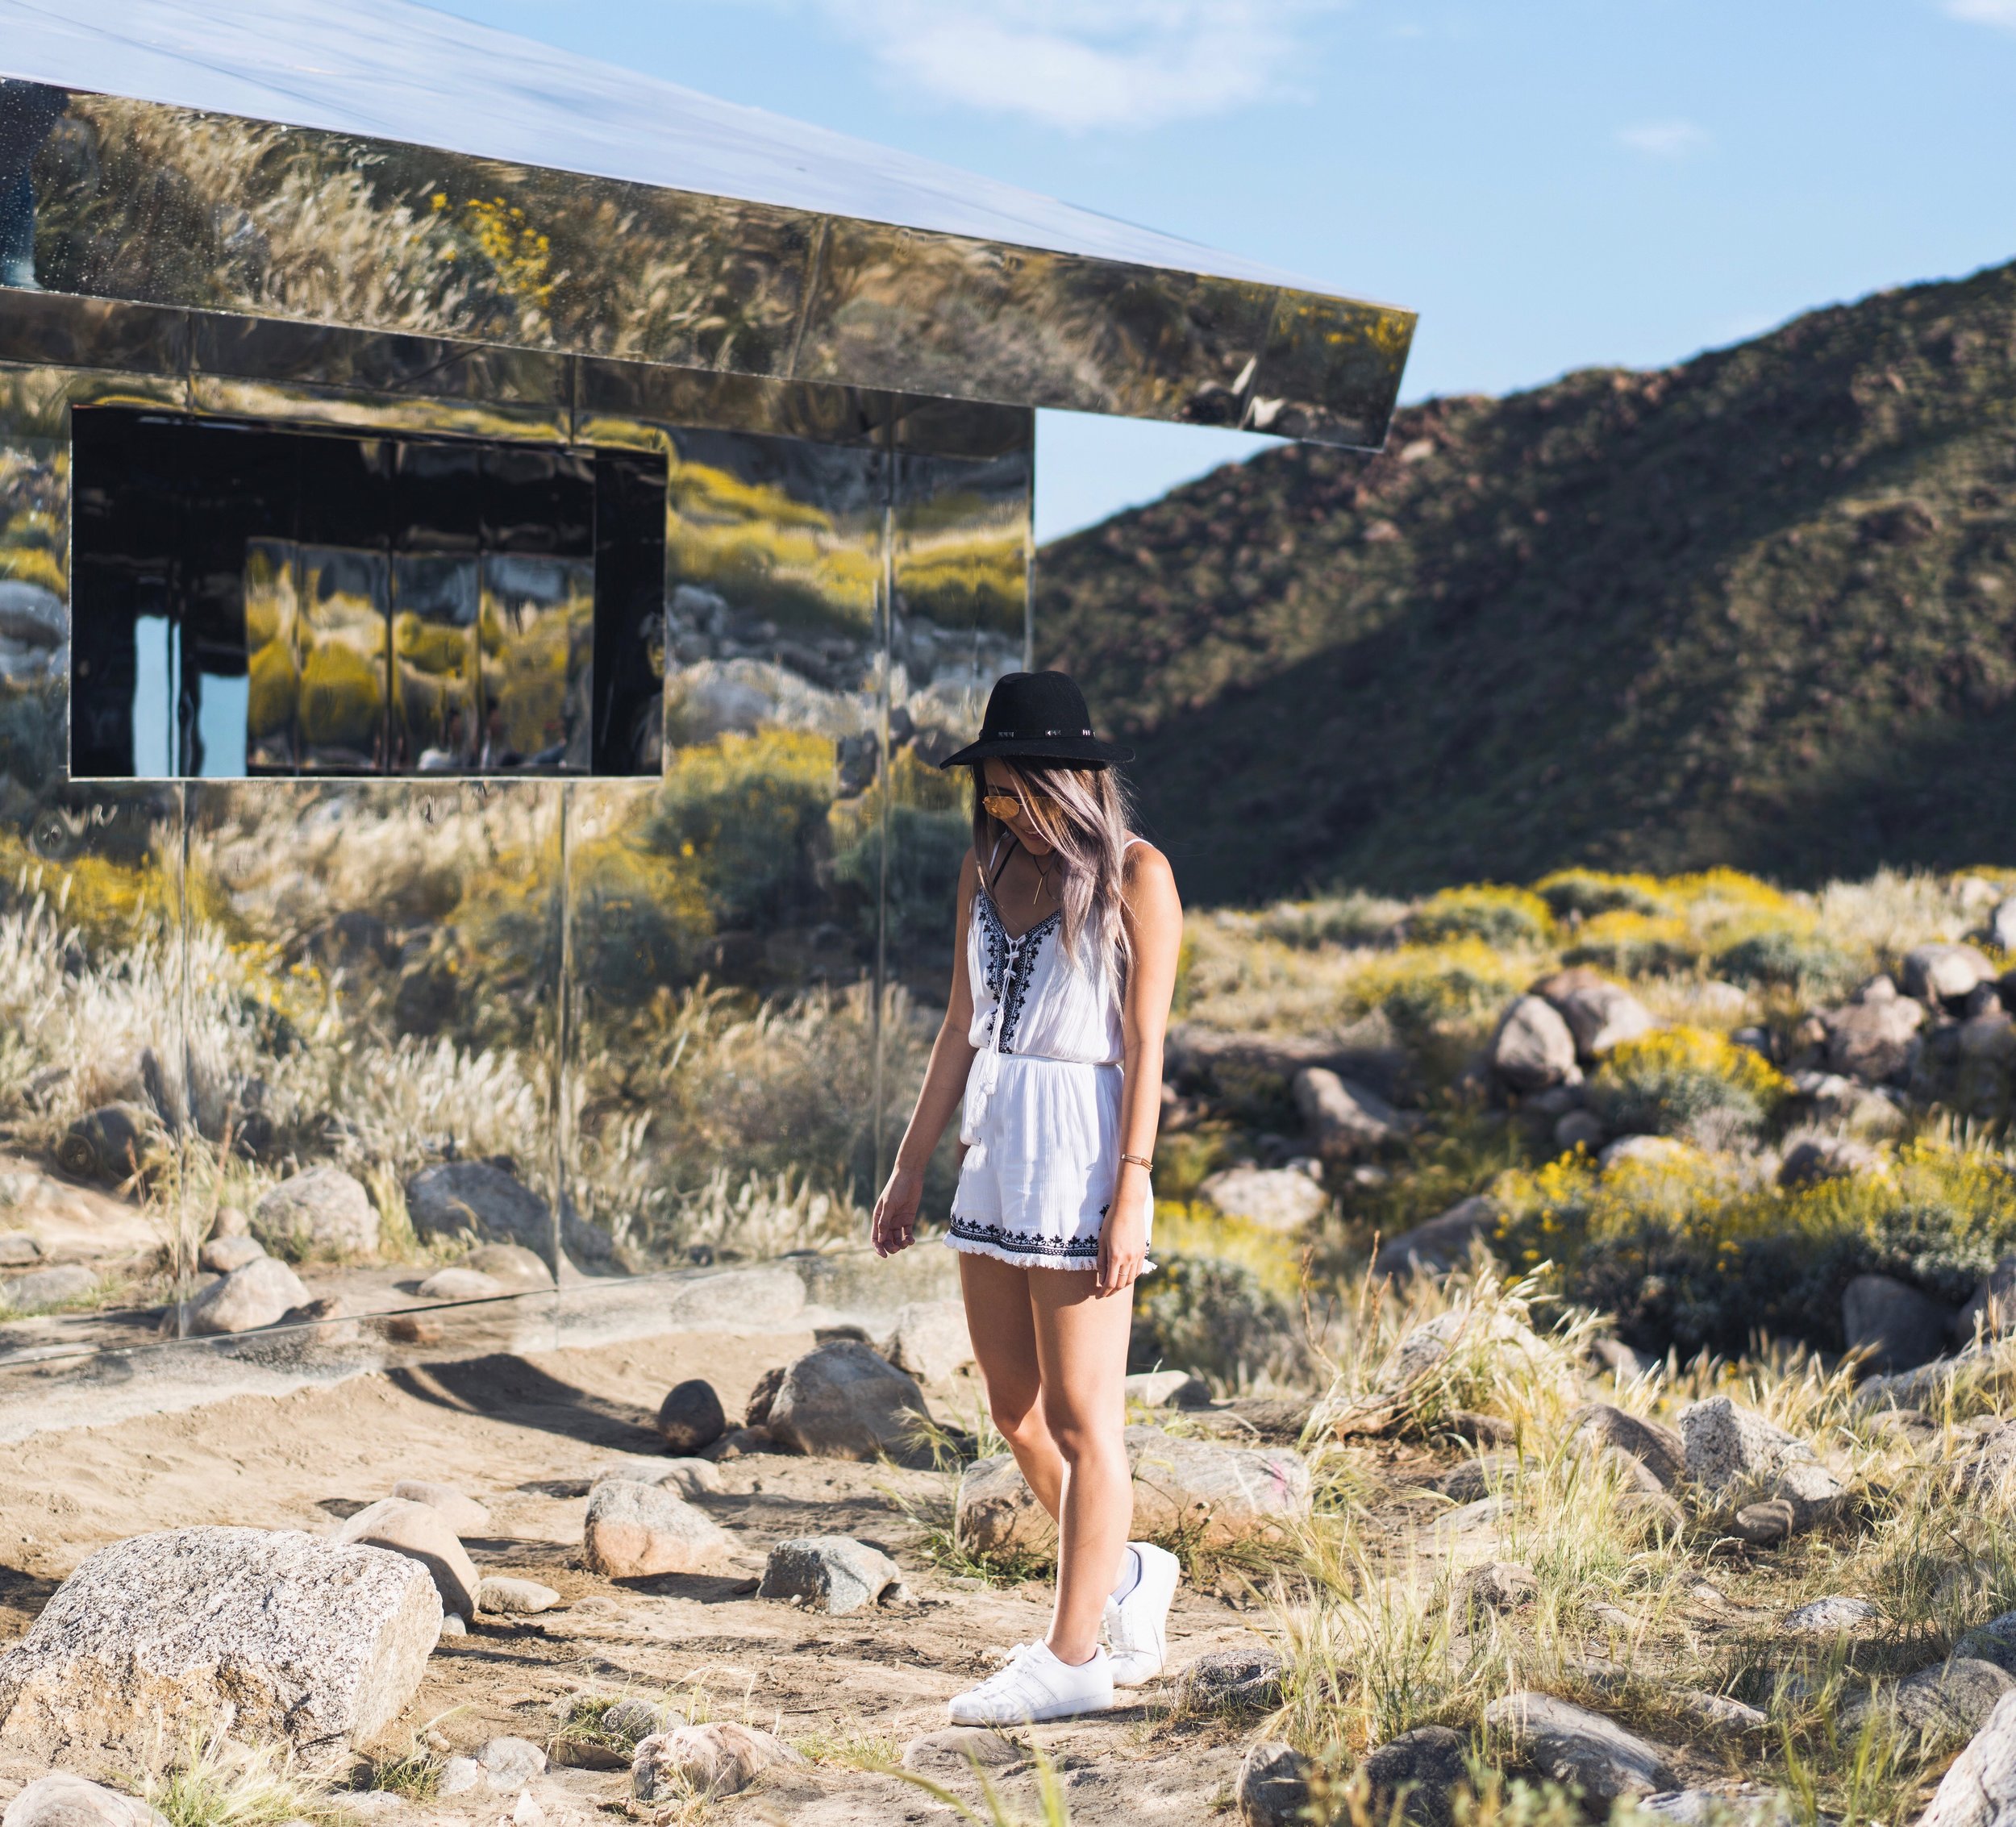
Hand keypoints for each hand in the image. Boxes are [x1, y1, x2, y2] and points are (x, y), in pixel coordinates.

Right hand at [871, 1166, 923, 1257]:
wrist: (910, 1177)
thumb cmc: (896, 1188)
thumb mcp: (889, 1205)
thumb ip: (885, 1222)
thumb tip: (880, 1240)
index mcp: (878, 1217)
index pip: (875, 1237)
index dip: (878, 1248)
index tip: (884, 1256)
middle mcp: (887, 1221)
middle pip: (886, 1240)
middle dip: (891, 1247)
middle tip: (898, 1249)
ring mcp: (898, 1221)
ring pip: (897, 1239)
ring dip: (901, 1244)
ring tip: (907, 1243)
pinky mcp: (908, 1219)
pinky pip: (907, 1233)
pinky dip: (909, 1239)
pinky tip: (912, 1240)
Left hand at [1096, 1177, 1149, 1297]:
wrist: (1129, 1208)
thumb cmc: (1111, 1222)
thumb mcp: (1101, 1241)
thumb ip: (1101, 1261)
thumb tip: (1101, 1278)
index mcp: (1115, 1257)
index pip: (1110, 1283)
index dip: (1103, 1292)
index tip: (1098, 1296)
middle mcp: (1128, 1259)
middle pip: (1121, 1284)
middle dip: (1112, 1292)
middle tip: (1104, 1293)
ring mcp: (1137, 1256)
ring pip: (1131, 1279)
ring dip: (1121, 1286)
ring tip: (1114, 1287)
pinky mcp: (1143, 1252)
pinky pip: (1138, 1271)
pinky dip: (1131, 1277)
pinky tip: (1125, 1277)